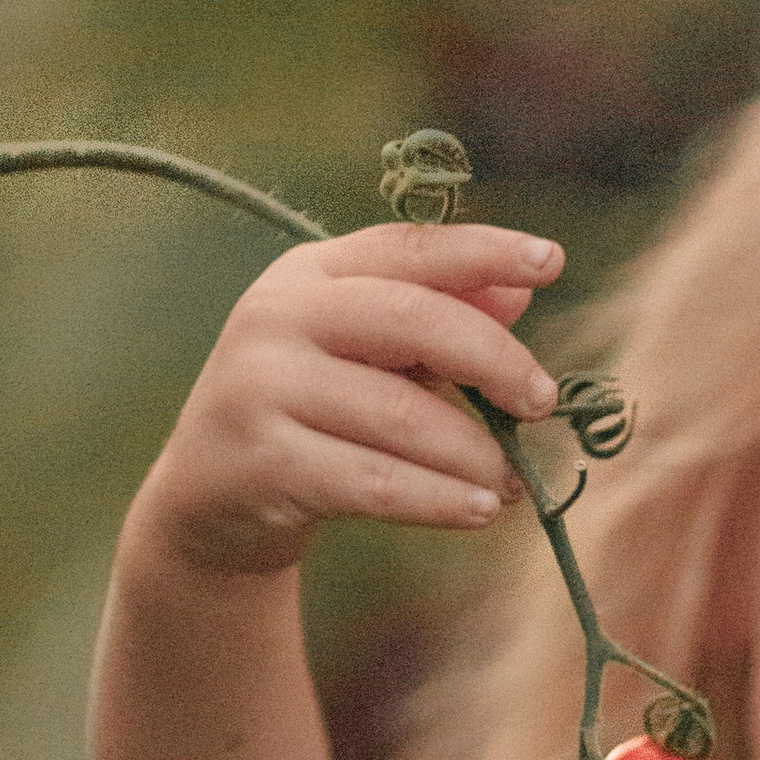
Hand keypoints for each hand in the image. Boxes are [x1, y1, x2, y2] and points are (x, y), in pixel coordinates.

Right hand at [125, 221, 567, 584]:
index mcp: (309, 274)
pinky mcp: (264, 463)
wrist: (209, 498)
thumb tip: (519, 292)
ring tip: (512, 482)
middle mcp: (277, 315)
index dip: (481, 251)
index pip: (407, 248)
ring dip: (474, 452)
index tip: (549, 260)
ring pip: (401, 414)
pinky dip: (440, 500)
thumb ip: (437, 320)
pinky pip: (375, 482)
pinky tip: (481, 511)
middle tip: (542, 401)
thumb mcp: (368, 357)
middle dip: (492, 358)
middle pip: (410, 318)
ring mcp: (263, 387)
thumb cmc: (309, 414)